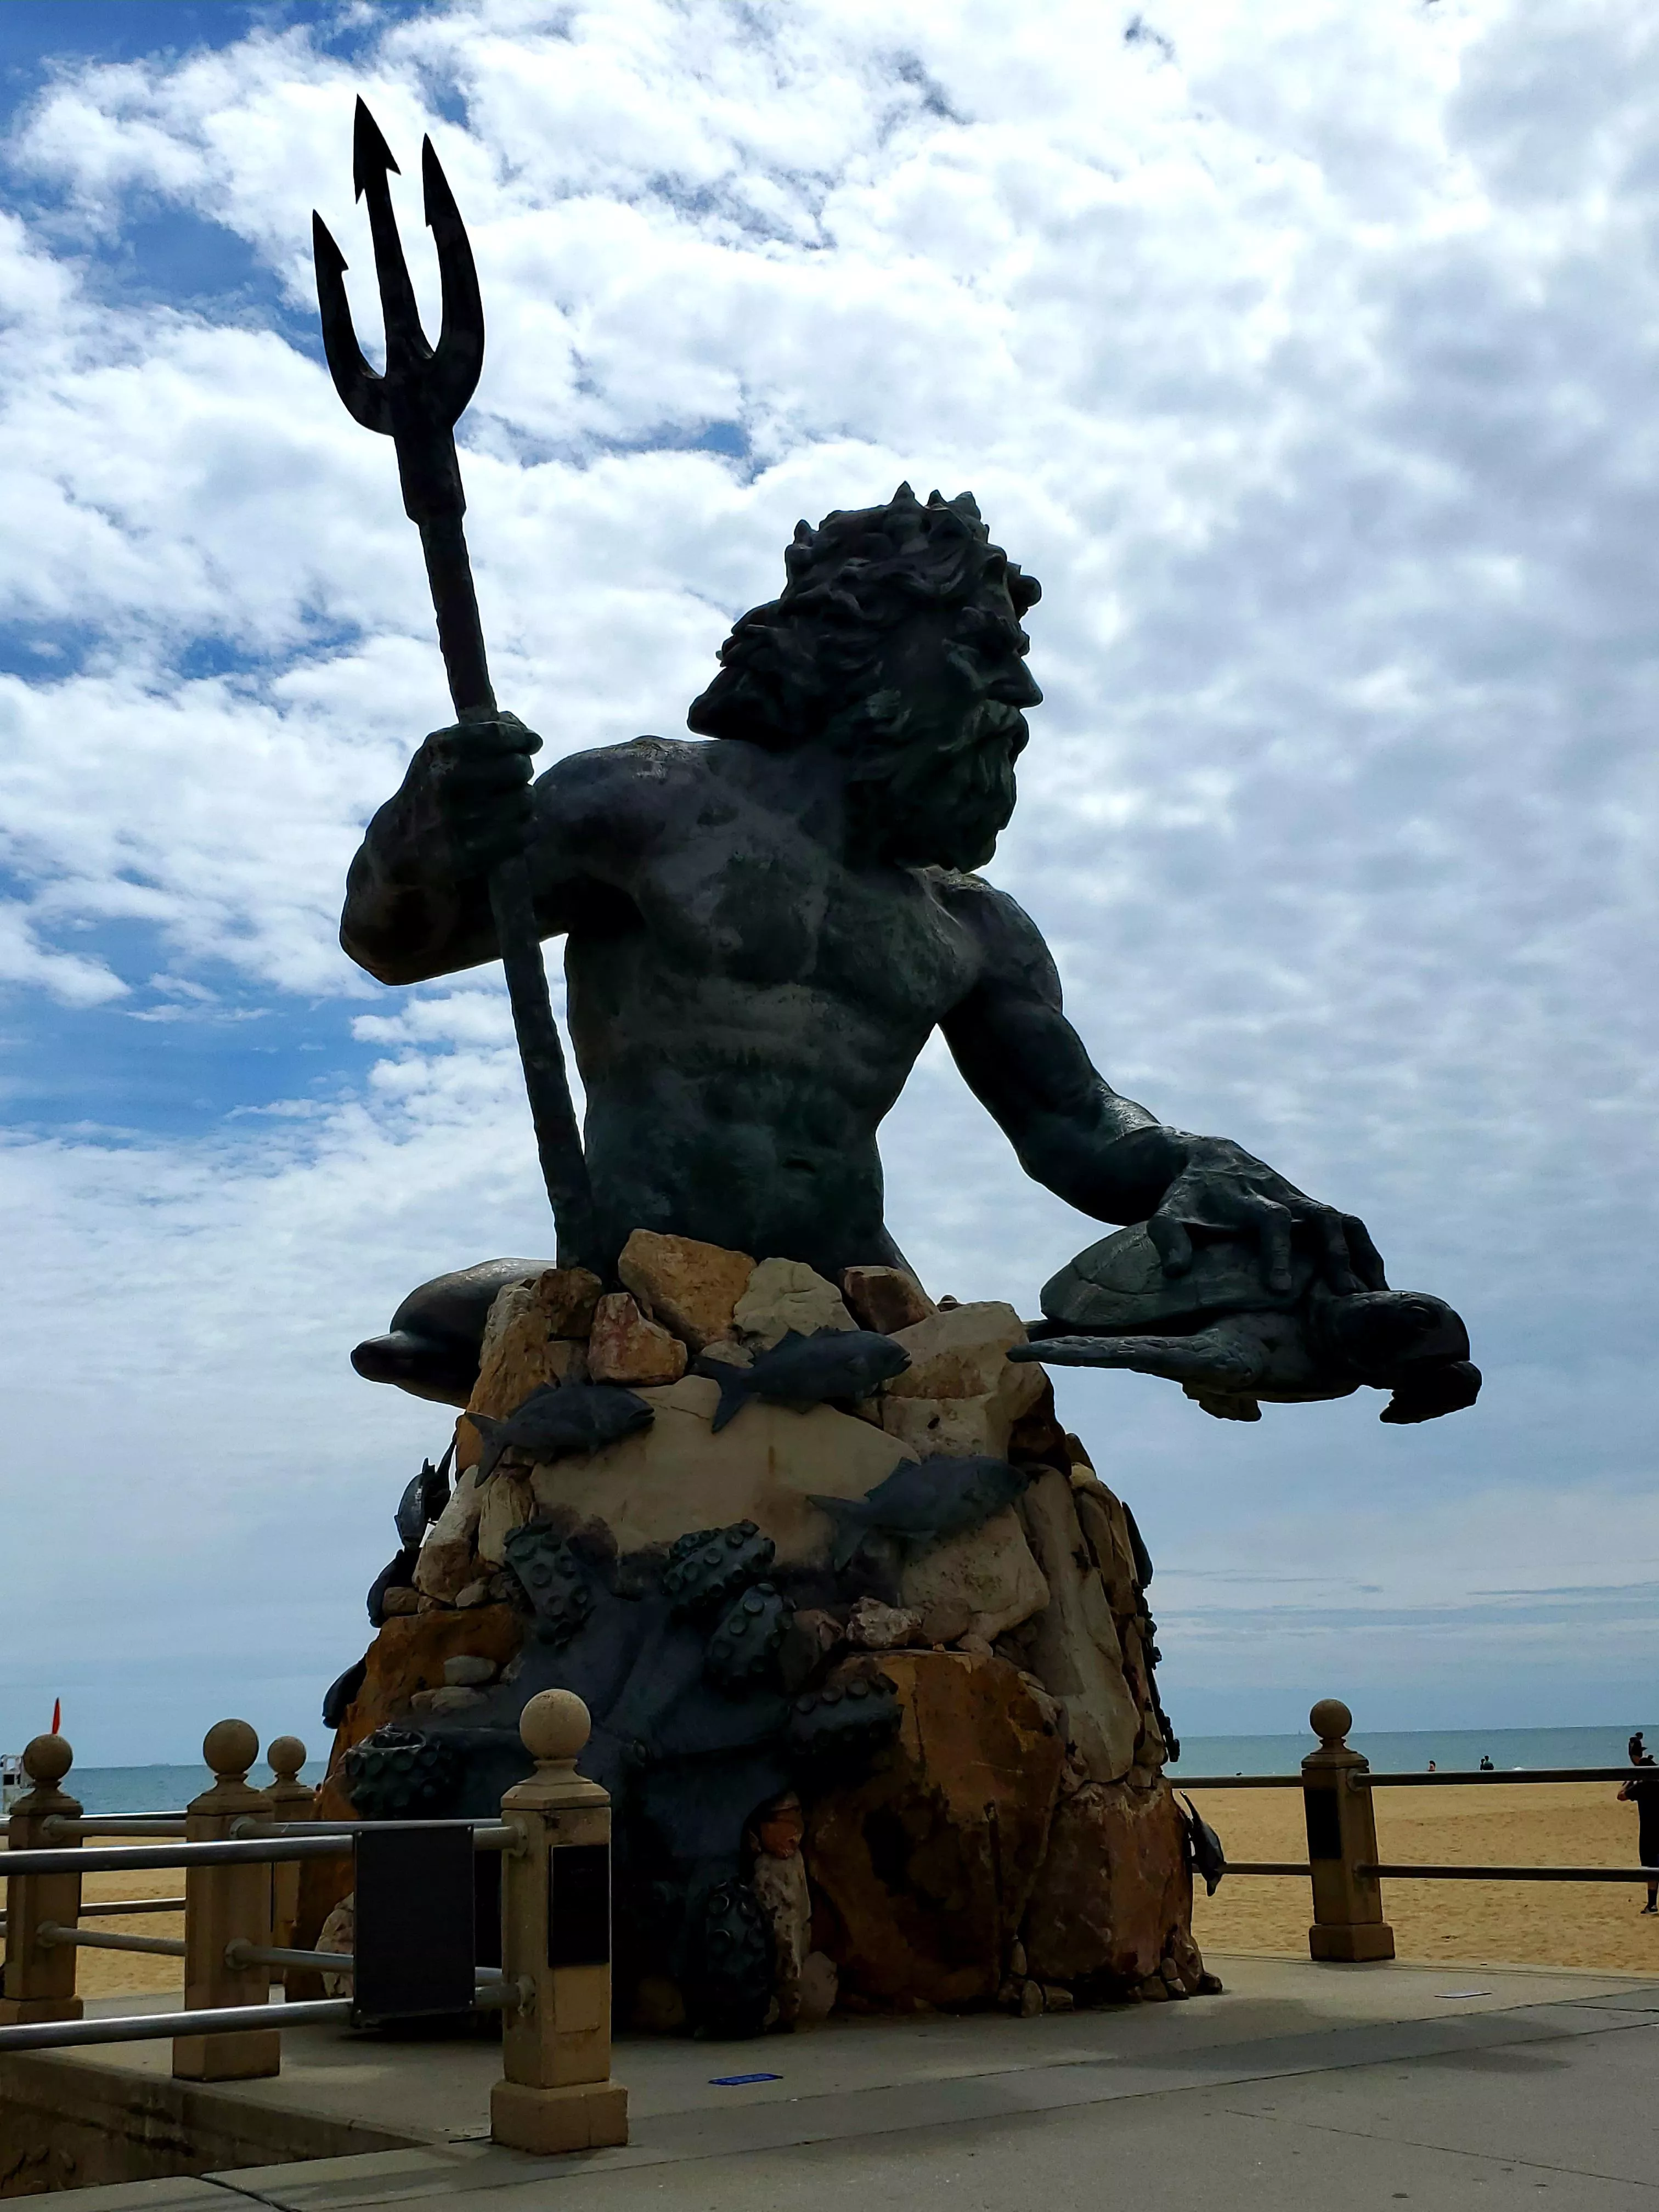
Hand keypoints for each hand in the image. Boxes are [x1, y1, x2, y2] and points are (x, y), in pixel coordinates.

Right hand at [411, 711, 541, 877]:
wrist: (398, 844)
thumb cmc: (432, 788)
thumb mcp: (441, 750)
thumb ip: (483, 729)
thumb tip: (532, 737)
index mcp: (439, 749)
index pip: (499, 734)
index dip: (521, 738)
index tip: (528, 744)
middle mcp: (446, 780)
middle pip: (518, 765)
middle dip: (521, 769)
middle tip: (510, 778)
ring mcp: (458, 818)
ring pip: (525, 798)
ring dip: (522, 801)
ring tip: (504, 805)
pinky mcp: (471, 853)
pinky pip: (525, 830)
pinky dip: (522, 828)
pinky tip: (505, 828)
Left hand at [1147, 1133, 1384, 1295]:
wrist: (1205, 1158)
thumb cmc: (1184, 1196)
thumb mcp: (1167, 1214)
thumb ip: (1169, 1240)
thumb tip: (1177, 1272)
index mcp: (1246, 1198)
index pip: (1272, 1218)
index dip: (1278, 1250)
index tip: (1280, 1288)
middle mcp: (1281, 1195)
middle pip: (1321, 1216)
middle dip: (1335, 1253)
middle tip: (1345, 1294)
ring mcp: (1302, 1200)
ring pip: (1343, 1221)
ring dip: (1362, 1256)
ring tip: (1376, 1296)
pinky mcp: (1313, 1208)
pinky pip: (1348, 1226)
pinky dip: (1364, 1253)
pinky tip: (1375, 1287)